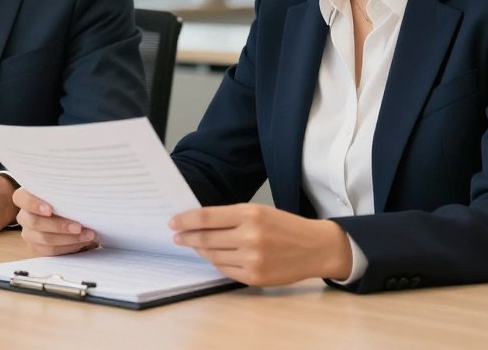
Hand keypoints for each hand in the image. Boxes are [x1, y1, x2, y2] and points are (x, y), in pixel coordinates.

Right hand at [13, 187, 97, 255]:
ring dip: (69, 238)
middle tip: (79, 227)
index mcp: (26, 196)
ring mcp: (29, 233)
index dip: (34, 204)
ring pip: (44, 239)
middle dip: (60, 226)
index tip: (50, 210)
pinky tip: (81, 242)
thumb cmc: (66, 198)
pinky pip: (50, 250)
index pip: (21, 198)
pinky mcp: (37, 247)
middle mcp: (24, 215)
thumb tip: (81, 194)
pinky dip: (68, 247)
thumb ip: (65, 192)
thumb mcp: (64, 192)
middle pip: (35, 223)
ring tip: (88, 235)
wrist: (69, 214)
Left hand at [168, 204, 352, 286]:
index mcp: (250, 214)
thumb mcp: (259, 211)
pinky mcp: (254, 277)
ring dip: (200, 250)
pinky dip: (216, 262)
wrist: (314, 247)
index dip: (186, 220)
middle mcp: (249, 236)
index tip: (173, 222)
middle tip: (177, 236)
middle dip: (187, 237)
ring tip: (195, 245)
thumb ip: (231, 216)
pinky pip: (225, 270)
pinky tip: (214, 256)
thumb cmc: (284, 226)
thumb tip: (198, 223)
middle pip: (206, 238)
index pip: (207, 217)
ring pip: (213, 255)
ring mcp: (252, 259)